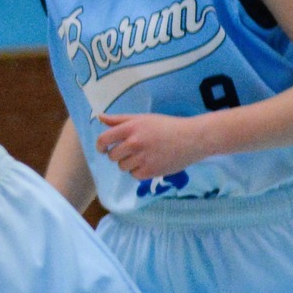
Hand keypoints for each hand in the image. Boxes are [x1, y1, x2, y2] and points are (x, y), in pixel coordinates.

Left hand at [96, 111, 213, 178]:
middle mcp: (134, 143)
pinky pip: (134, 175)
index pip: (103, 140)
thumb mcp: (142, 119)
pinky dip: (139, 171)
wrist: (193, 139)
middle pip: (112, 156)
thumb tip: (99, 117)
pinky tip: (150, 163)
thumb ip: (119, 119)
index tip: (103, 149)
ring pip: (122, 167)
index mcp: (131, 128)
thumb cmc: (166, 126)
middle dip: (118, 154)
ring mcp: (142, 158)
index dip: (101, 146)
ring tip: (144, 156)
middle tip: (132, 151)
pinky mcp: (151, 171)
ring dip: (129, 163)